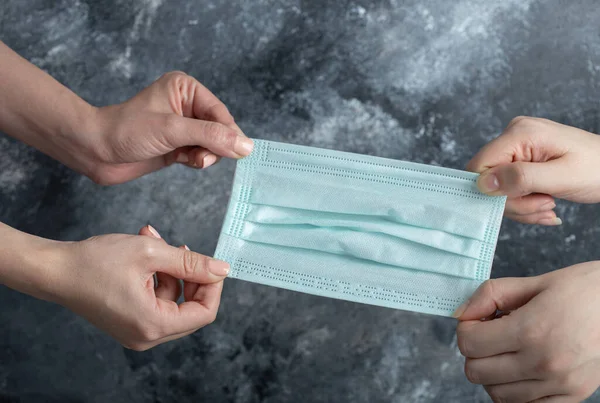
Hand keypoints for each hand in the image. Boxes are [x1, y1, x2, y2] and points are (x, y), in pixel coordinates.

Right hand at [48, 225, 228, 349]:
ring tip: (153, 239)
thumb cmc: (95, 262)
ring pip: (173, 301)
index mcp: (153, 324)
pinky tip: (145, 251)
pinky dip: (157, 276)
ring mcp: (137, 331)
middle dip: (189, 275)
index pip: (204, 312)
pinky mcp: (129, 322)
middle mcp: (146, 335)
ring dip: (171, 269)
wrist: (54, 270)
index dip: (212, 286)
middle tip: (180, 248)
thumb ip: (191, 263)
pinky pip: (157, 301)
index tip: (209, 262)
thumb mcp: (150, 253)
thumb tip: (222, 270)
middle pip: (191, 309)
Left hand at [80, 71, 253, 184]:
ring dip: (207, 155)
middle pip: (219, 129)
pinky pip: (201, 153)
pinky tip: (187, 162)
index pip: (220, 112)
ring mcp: (182, 126)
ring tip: (194, 160)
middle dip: (216, 145)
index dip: (230, 133)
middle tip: (205, 157)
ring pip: (212, 143)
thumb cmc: (127, 131)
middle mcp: (187, 105)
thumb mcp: (173, 131)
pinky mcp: (177, 144)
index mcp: (186, 89)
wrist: (96, 151)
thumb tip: (246, 146)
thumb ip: (211, 137)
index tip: (241, 152)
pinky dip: (198, 160)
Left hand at [454, 262, 599, 401]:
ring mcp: (560, 385)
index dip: (466, 329)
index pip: (468, 344)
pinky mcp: (573, 397)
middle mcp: (544, 363)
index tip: (478, 320)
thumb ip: (491, 295)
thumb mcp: (536, 282)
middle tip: (491, 334)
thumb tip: (460, 313)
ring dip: (493, 372)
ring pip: (496, 393)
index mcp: (531, 330)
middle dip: (475, 351)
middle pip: (476, 371)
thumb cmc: (584, 290)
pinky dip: (515, 391)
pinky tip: (522, 369)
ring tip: (509, 350)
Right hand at [467, 116, 599, 224]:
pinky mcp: (521, 157)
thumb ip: (521, 178)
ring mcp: (517, 146)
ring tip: (548, 206)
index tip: (523, 201)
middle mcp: (514, 135)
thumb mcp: (561, 177)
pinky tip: (545, 203)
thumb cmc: (597, 169)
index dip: (492, 191)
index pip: (480, 166)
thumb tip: (483, 184)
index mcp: (520, 133)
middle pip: (488, 179)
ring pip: (498, 187)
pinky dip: (525, 201)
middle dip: (513, 201)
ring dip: (521, 205)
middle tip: (544, 205)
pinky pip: (509, 185)